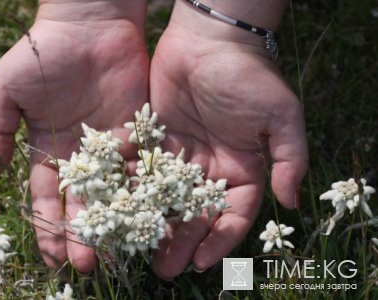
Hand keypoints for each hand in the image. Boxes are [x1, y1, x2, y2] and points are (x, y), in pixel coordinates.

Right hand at [0, 0, 148, 272]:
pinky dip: (144, 193)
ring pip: (114, 192)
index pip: (46, 197)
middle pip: (82, 202)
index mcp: (49, 149)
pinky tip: (147, 218)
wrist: (89, 25)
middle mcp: (82, 155)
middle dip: (82, 233)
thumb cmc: (43, 53)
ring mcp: (112, 146)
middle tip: (87, 265)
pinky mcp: (139, 134)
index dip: (47, 225)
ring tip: (119, 251)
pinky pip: (142, 168)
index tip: (51, 254)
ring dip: (115, 222)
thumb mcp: (8, 90)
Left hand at [149, 6, 307, 278]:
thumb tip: (291, 204)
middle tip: (164, 269)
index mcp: (242, 169)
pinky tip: (120, 211)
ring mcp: (182, 155)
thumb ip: (290, 159)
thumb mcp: (280, 116)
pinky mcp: (156, 140)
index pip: (232, 215)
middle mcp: (211, 168)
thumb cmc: (248, 75)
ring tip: (137, 249)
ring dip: (154, 224)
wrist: (208, 39)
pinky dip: (133, 190)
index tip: (202, 262)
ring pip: (166, 198)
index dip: (219, 240)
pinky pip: (144, 171)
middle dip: (181, 241)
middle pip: (195, 214)